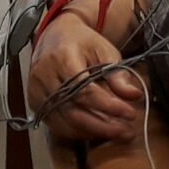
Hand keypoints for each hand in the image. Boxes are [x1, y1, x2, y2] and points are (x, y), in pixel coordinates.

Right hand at [28, 13, 146, 143]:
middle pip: (73, 111)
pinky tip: (96, 131)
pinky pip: (56, 125)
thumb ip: (117, 74)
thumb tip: (133, 95)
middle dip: (103, 126)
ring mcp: (36, 91)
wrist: (55, 35)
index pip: (85, 91)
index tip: (131, 114)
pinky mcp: (34, 102)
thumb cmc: (81, 42)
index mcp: (62, 58)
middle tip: (127, 132)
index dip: (109, 106)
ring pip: (64, 122)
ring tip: (116, 132)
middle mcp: (44, 76)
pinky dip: (77, 132)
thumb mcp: (104, 50)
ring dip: (92, 132)